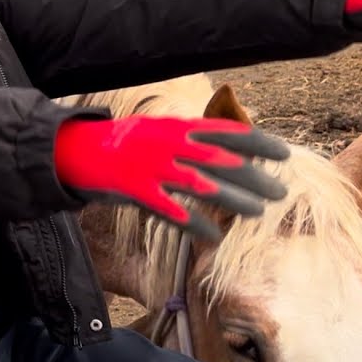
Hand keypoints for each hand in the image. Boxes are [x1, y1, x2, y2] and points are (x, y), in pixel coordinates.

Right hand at [53, 116, 289, 240]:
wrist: (77, 149)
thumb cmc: (125, 142)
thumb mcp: (159, 129)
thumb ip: (191, 137)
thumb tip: (231, 145)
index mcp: (175, 126)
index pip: (224, 131)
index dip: (257, 142)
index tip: (284, 154)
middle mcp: (167, 143)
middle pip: (220, 160)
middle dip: (253, 175)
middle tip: (280, 192)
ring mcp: (151, 167)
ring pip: (201, 185)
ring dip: (233, 199)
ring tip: (258, 212)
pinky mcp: (136, 190)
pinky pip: (172, 211)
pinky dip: (196, 224)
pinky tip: (216, 236)